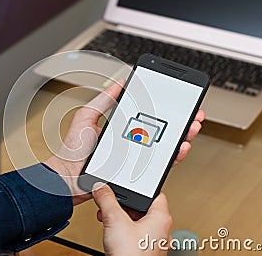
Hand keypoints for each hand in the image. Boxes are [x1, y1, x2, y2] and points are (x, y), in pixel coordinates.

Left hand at [44, 80, 204, 204]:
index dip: (163, 109)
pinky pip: (158, 164)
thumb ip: (102, 100)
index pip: (146, 115)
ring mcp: (134, 157)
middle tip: (193, 113)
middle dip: (180, 121)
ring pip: (164, 146)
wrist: (68, 178)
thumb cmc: (73, 150)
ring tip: (192, 128)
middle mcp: (130, 142)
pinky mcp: (136, 172)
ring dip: (182, 136)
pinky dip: (172, 156)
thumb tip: (118, 83)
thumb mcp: (86, 117)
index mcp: (120, 128)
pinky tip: (179, 148)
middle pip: (160, 130)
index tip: (176, 101)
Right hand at [93, 183, 170, 255]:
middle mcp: (161, 230)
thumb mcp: (115, 220)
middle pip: (143, 208)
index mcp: (161, 218)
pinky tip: (111, 231)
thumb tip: (101, 188)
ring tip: (109, 217)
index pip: (156, 194)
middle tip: (114, 203)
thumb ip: (107, 200)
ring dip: (121, 217)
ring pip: (137, 222)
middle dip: (125, 204)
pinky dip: (122, 230)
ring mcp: (153, 242)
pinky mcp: (143, 251)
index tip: (129, 185)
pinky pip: (134, 234)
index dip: (141, 188)